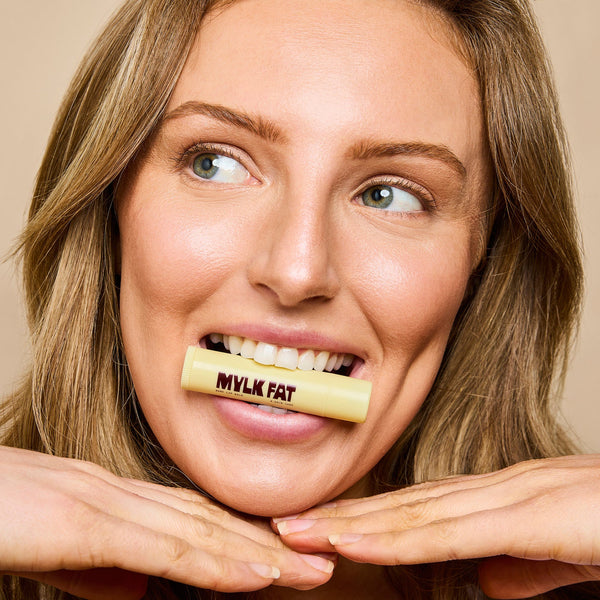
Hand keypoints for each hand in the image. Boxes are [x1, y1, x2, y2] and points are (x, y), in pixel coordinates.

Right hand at [0, 446, 333, 598]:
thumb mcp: (54, 553)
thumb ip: (99, 567)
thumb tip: (139, 587)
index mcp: (116, 502)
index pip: (196, 519)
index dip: (246, 537)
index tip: (289, 555)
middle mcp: (122, 496)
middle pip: (212, 522)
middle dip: (271, 545)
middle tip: (323, 560)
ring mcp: (106, 507)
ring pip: (201, 532)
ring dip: (261, 555)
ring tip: (312, 571)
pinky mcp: (85, 525)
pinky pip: (164, 547)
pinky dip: (216, 563)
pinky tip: (256, 577)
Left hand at [273, 455, 599, 597]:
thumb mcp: (564, 556)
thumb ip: (520, 564)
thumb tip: (482, 580)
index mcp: (503, 498)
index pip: (421, 507)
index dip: (368, 517)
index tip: (322, 528)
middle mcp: (501, 489)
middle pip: (407, 504)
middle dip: (345, 515)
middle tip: (287, 522)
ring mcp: (519, 497)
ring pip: (420, 511)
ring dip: (356, 523)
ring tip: (304, 530)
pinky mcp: (541, 516)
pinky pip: (456, 530)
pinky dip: (402, 536)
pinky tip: (359, 542)